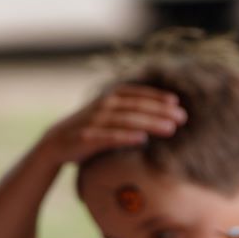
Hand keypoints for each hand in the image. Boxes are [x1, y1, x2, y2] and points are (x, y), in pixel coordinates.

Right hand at [39, 84, 186, 165]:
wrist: (56, 143)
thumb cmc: (90, 130)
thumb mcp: (110, 116)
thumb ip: (131, 113)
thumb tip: (162, 117)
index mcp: (110, 97)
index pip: (138, 94)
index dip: (157, 96)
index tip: (176, 103)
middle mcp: (104, 105)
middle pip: (137, 106)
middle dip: (161, 111)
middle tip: (182, 117)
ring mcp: (95, 121)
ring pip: (127, 120)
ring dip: (151, 123)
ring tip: (171, 129)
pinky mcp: (87, 138)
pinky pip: (110, 137)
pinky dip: (126, 137)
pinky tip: (143, 140)